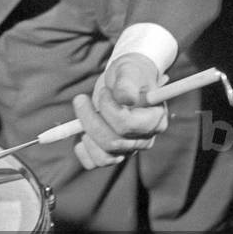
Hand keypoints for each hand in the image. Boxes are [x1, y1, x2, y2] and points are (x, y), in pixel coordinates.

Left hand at [71, 52, 168, 169]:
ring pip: (105, 157)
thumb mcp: (129, 71)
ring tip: (80, 117)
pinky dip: (84, 152)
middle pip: (113, 142)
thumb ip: (127, 84)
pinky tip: (79, 137)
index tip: (104, 91)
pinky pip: (96, 162)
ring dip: (86, 135)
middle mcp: (144, 139)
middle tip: (80, 98)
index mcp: (154, 120)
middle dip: (90, 119)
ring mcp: (129, 148)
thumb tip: (125, 99)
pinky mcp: (114, 152)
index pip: (127, 125)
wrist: (124, 79)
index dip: (108, 109)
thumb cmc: (129, 73)